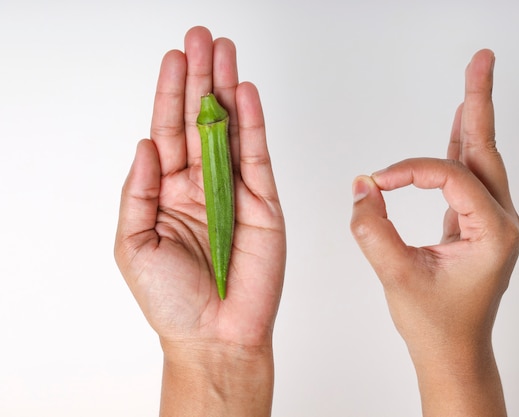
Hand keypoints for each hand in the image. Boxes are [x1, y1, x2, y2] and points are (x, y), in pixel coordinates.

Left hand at [114, 26, 284, 416]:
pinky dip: (253, 123)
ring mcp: (235, 191)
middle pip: (201, 120)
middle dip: (201, 77)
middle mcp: (202, 185)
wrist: (215, 336)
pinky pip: (257, 155)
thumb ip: (139, 190)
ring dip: (228, 89)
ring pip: (231, 129)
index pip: (169, 131)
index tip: (176, 57)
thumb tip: (146, 144)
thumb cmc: (172, 301)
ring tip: (226, 52)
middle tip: (203, 37)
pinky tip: (247, 93)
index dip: (170, 93)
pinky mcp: (265, 202)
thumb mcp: (133, 244)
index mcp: (169, 192)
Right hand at [350, 50, 518, 415]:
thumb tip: (361, 186)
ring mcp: (492, 221)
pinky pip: (470, 177)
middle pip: (485, 149)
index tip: (376, 183)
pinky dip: (461, 148)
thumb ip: (372, 228)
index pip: (450, 176)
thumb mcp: (396, 275)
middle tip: (482, 59)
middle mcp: (501, 221)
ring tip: (473, 81)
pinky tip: (458, 125)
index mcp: (492, 231)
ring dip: (472, 120)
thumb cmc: (434, 323)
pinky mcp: (477, 224)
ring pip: (480, 159)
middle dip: (478, 102)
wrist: (454, 352)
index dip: (409, 171)